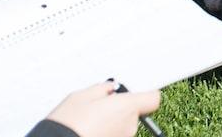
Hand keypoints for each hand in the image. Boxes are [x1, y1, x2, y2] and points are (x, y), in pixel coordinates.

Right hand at [44, 82, 159, 136]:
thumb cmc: (68, 123)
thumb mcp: (82, 96)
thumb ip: (102, 89)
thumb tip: (110, 89)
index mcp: (127, 107)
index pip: (153, 99)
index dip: (145, 94)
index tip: (135, 91)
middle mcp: (129, 125)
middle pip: (134, 112)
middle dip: (120, 107)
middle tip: (99, 105)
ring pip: (122, 124)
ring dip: (111, 121)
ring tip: (89, 120)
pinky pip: (114, 134)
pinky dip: (105, 131)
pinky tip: (88, 129)